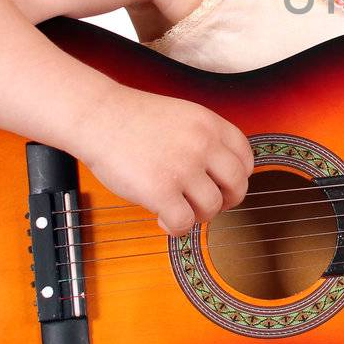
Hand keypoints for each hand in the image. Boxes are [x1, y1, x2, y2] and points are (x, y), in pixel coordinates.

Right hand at [74, 85, 253, 235]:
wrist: (98, 116)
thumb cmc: (133, 119)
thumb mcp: (183, 116)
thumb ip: (205, 139)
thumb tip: (222, 179)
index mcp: (210, 124)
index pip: (245, 157)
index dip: (238, 177)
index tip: (223, 185)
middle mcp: (202, 144)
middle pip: (237, 185)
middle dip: (227, 201)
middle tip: (208, 205)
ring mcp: (182, 167)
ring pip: (213, 207)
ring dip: (198, 216)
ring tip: (179, 209)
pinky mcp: (160, 190)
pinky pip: (184, 222)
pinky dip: (176, 228)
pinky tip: (162, 218)